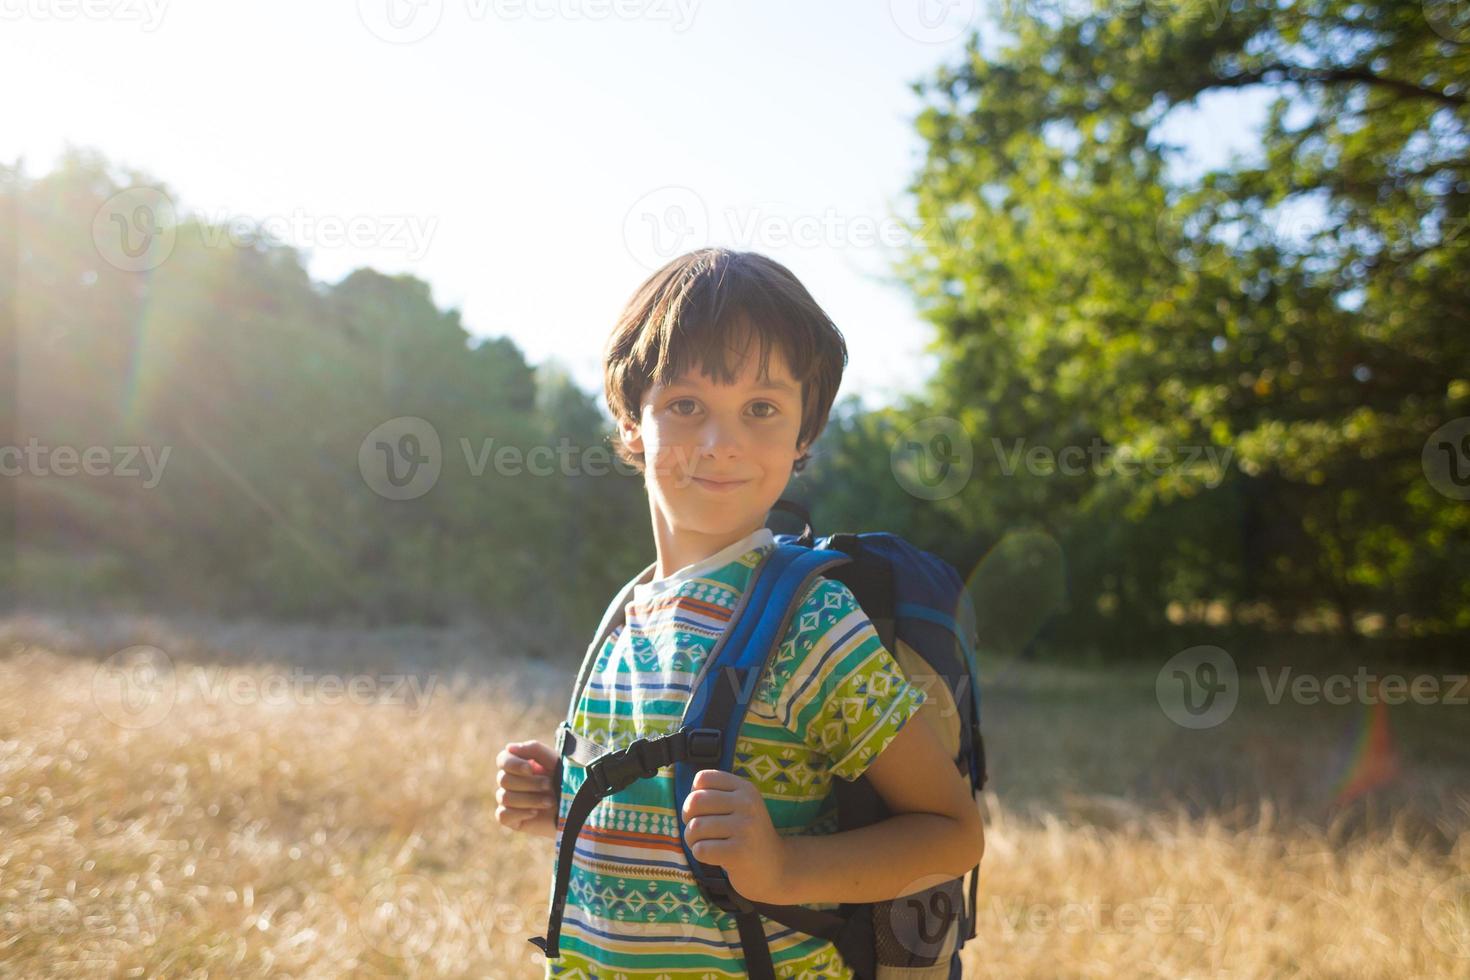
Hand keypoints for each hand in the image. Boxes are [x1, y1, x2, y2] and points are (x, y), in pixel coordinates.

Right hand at [495, 740, 558, 839]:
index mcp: (518, 764)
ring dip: (530, 799)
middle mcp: (510, 781)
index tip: (530, 769)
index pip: (502, 760)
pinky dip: (520, 813)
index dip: (513, 764)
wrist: (576, 807)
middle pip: (503, 779)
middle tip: (550, 785)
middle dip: (530, 783)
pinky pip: (502, 815)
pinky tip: (535, 813)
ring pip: (504, 797)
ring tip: (550, 801)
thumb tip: (509, 747)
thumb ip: (534, 749)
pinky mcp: (510, 818)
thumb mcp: (554, 760)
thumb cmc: (565, 780)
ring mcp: (509, 800)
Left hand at [681, 769, 787, 905]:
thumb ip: (715, 796)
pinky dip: (700, 854)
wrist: (775, 868)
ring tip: (707, 845)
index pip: (702, 778)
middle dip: (688, 819)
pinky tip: (714, 857)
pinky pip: (701, 849)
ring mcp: (745, 828)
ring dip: (692, 840)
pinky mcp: (739, 853)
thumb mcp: (740, 806)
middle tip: (699, 832)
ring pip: (695, 827)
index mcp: (745, 788)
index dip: (693, 795)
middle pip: (694, 802)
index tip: (703, 811)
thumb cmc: (746, 836)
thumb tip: (687, 802)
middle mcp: (747, 804)